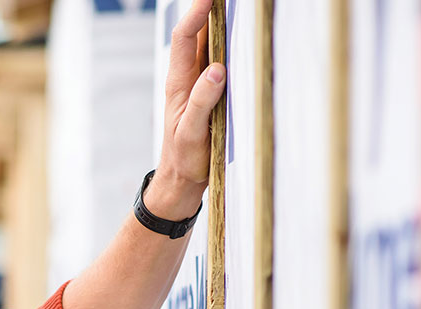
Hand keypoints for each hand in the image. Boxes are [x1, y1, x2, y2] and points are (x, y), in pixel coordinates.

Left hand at [149, 0, 226, 219]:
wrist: (183, 179)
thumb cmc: (186, 157)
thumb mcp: (192, 131)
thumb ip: (203, 101)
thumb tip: (218, 69)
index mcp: (179, 82)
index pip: (185, 38)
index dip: (196, 14)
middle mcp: (188, 77)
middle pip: (197, 33)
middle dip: (208, 9)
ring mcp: (199, 83)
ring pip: (209, 44)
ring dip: (219, 23)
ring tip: (236, 6)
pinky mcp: (211, 93)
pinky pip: (220, 61)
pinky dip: (229, 44)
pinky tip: (242, 36)